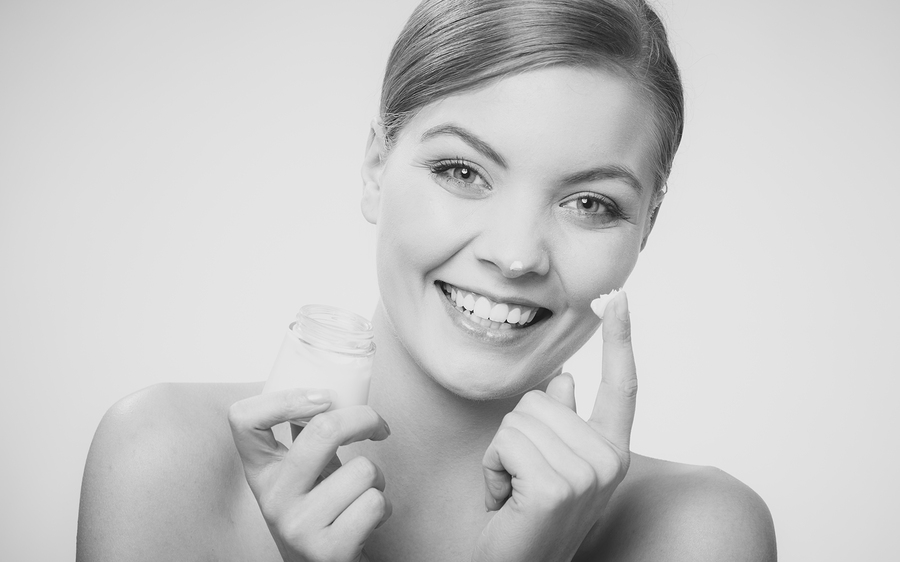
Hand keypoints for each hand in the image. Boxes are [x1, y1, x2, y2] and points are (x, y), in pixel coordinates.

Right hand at [228, 389, 391, 561]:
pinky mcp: (328, 551)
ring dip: (377, 477)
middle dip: (364, 418)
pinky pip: (375, 502)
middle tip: (376, 425)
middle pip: (323, 430)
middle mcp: (271, 498)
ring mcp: (298, 526)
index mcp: (260, 471)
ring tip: (361, 492)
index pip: (243, 418)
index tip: (323, 397)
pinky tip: (366, 517)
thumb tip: (330, 386)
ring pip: (363, 469)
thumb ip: (304, 437)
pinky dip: (383, 506)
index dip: (285, 397)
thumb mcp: (300, 475)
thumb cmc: (318, 512)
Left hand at [476, 291, 635, 561]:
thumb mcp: (547, 465)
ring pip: (521, 417)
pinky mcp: (557, 487)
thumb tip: (568, 379)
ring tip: (515, 492)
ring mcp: (587, 475)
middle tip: (522, 481)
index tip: (617, 297)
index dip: (620, 339)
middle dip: (516, 435)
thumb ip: (562, 422)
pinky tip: (506, 501)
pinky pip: (506, 442)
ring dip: (503, 454)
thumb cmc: (527, 519)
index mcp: (611, 452)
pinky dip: (493, 469)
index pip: (621, 387)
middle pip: (543, 398)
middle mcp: (609, 462)